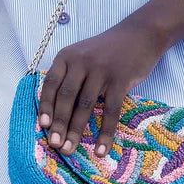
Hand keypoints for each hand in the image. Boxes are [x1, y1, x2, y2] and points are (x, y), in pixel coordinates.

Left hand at [37, 16, 165, 159]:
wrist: (140, 34)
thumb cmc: (108, 50)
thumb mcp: (83, 55)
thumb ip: (69, 76)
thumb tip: (55, 111)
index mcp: (67, 56)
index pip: (51, 84)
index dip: (46, 105)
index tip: (43, 125)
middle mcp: (81, 61)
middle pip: (66, 97)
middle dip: (59, 124)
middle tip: (55, 145)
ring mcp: (101, 70)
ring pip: (85, 106)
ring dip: (75, 130)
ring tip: (69, 149)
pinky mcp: (120, 80)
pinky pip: (111, 111)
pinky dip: (105, 132)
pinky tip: (101, 149)